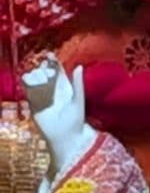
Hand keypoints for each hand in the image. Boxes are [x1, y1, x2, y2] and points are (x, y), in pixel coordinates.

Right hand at [21, 55, 93, 177]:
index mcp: (65, 86)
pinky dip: (27, 83)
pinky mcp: (33, 102)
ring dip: (35, 74)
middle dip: (43, 67)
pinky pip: (27, 88)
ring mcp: (42, 94)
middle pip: (44, 71)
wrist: (65, 137)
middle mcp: (52, 88)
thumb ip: (78, 84)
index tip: (50, 56)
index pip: (57, 69)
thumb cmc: (75, 120)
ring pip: (35, 78)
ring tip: (40, 78)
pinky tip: (29, 81)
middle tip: (46, 70)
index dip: (53, 61)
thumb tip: (79, 66)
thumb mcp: (78, 101)